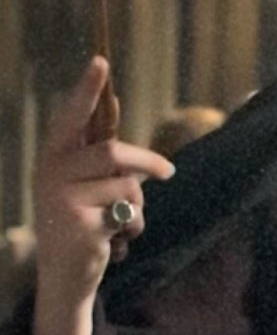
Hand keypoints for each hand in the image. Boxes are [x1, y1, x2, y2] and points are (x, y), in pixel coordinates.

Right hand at [31, 57, 174, 334]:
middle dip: (148, 162)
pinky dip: (134, 226)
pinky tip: (115, 241)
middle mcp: (50, 172)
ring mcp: (60, 198)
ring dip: (138, 204)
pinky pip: (127, 212)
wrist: (66, 274)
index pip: (72, 117)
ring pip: (126, 185)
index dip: (87, 89)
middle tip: (168, 173)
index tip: (100, 60)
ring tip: (123, 220)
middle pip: (113, 153)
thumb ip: (101, 150)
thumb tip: (115, 103)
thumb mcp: (88, 182)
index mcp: (53, 156)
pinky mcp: (77, 223)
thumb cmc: (85, 219)